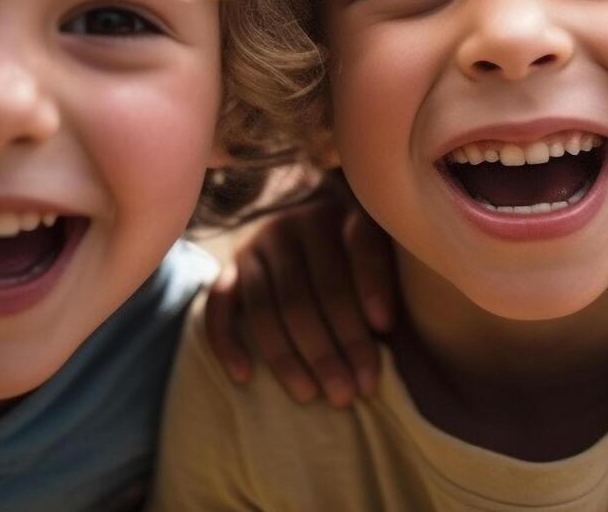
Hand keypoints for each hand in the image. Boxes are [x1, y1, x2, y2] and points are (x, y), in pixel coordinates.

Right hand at [202, 176, 397, 406]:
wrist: (308, 230)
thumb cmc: (358, 255)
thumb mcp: (382, 249)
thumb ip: (388, 276)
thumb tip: (384, 329)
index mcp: (342, 212)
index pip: (360, 247)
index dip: (372, 286)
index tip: (386, 328)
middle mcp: (295, 223)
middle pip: (313, 291)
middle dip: (333, 347)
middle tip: (350, 393)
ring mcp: (257, 244)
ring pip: (266, 307)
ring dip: (286, 357)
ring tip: (310, 396)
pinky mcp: (230, 266)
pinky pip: (219, 305)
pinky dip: (228, 341)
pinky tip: (244, 376)